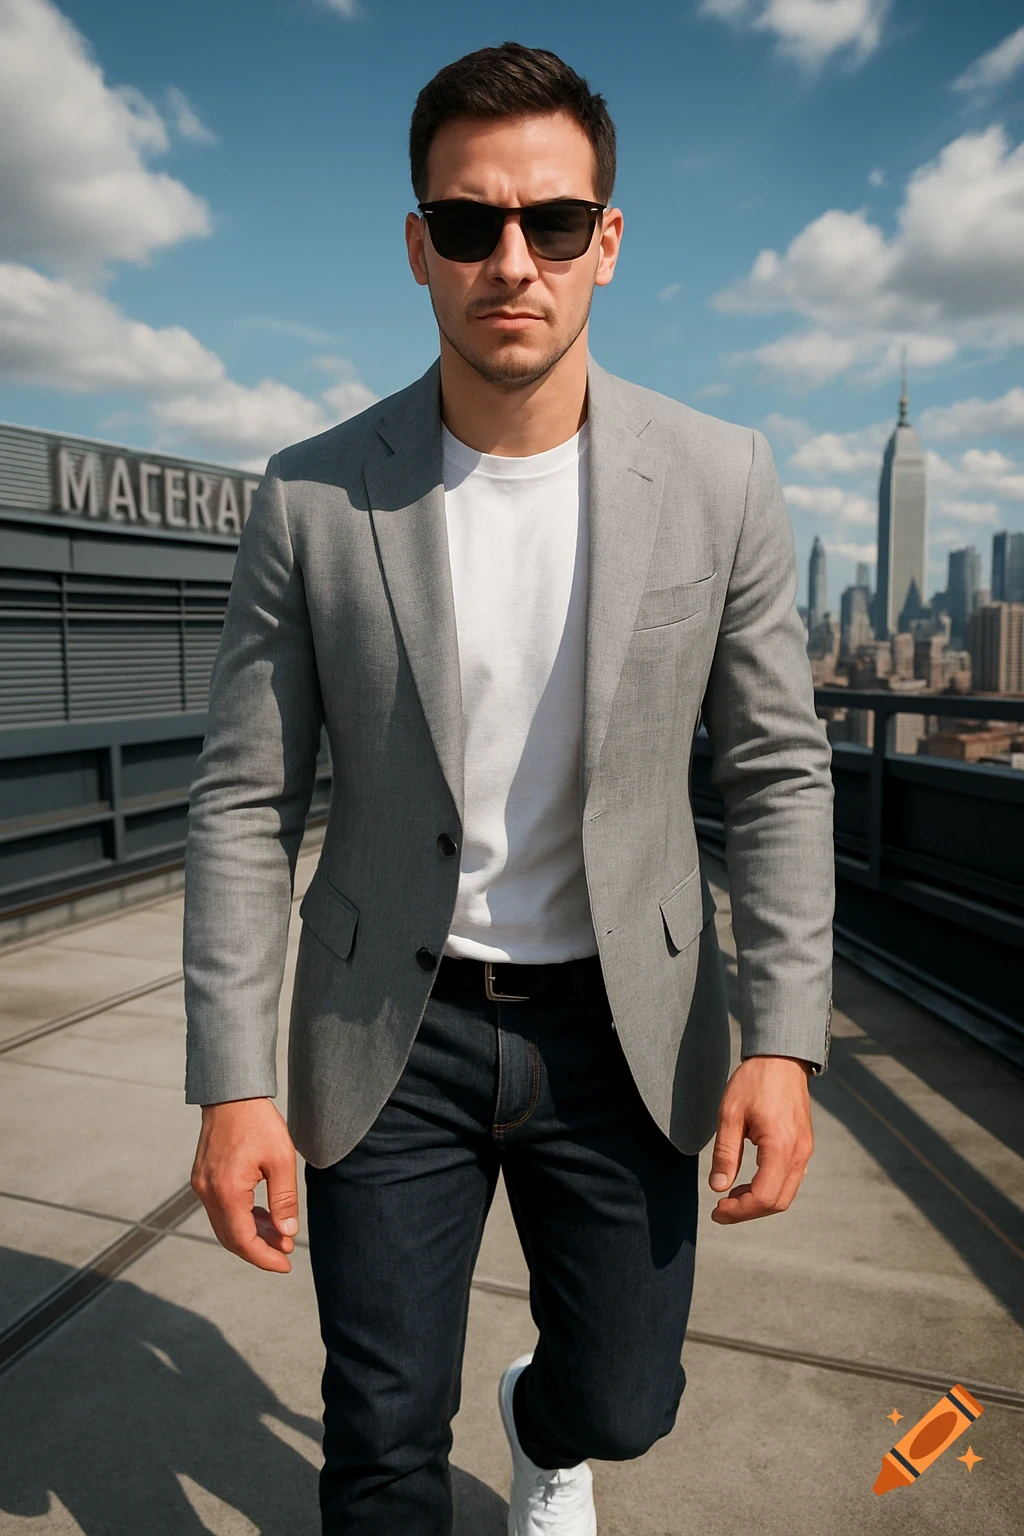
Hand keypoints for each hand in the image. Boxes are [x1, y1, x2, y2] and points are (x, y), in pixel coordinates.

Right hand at [190, 1096, 299, 1271]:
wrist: (231, 1093)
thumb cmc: (259, 1122)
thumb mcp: (281, 1159)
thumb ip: (284, 1199)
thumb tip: (287, 1234)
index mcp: (227, 1191)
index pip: (243, 1241)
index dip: (264, 1257)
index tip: (286, 1265)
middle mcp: (208, 1192)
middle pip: (231, 1238)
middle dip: (259, 1249)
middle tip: (287, 1252)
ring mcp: (202, 1185)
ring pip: (224, 1225)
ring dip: (251, 1234)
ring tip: (280, 1234)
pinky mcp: (203, 1178)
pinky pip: (220, 1209)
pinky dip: (240, 1218)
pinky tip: (262, 1215)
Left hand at [708, 1055, 813, 1223]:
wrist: (781, 1058)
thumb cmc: (754, 1081)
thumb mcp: (730, 1114)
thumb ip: (725, 1153)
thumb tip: (718, 1187)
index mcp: (780, 1146)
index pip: (763, 1197)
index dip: (739, 1211)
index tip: (716, 1211)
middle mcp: (799, 1154)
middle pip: (777, 1203)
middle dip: (747, 1212)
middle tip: (720, 1209)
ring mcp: (805, 1151)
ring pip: (786, 1195)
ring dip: (759, 1202)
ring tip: (731, 1197)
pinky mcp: (804, 1147)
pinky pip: (790, 1180)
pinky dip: (770, 1189)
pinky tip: (748, 1183)